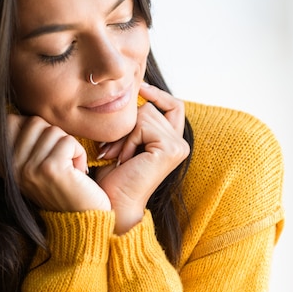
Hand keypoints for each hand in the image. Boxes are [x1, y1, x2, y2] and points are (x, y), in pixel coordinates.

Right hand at [7, 114, 110, 212]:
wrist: (81, 220)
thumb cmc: (64, 187)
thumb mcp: (36, 163)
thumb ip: (25, 139)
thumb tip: (15, 113)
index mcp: (4, 164)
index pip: (12, 121)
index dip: (36, 130)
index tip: (46, 152)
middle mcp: (11, 167)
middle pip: (35, 123)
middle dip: (55, 138)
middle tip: (60, 163)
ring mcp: (28, 168)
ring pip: (53, 131)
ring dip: (69, 148)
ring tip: (69, 171)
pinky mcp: (49, 169)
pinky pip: (68, 141)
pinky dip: (79, 154)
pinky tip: (77, 174)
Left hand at [95, 83, 189, 233]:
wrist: (114, 204)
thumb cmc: (114, 177)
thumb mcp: (126, 141)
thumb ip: (136, 122)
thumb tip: (133, 90)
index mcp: (173, 142)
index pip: (174, 105)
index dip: (158, 94)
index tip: (140, 87)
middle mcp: (181, 144)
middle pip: (152, 107)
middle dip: (126, 124)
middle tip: (111, 150)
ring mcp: (179, 147)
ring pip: (145, 113)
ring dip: (124, 134)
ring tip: (117, 157)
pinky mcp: (171, 149)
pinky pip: (143, 125)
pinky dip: (127, 140)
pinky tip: (124, 160)